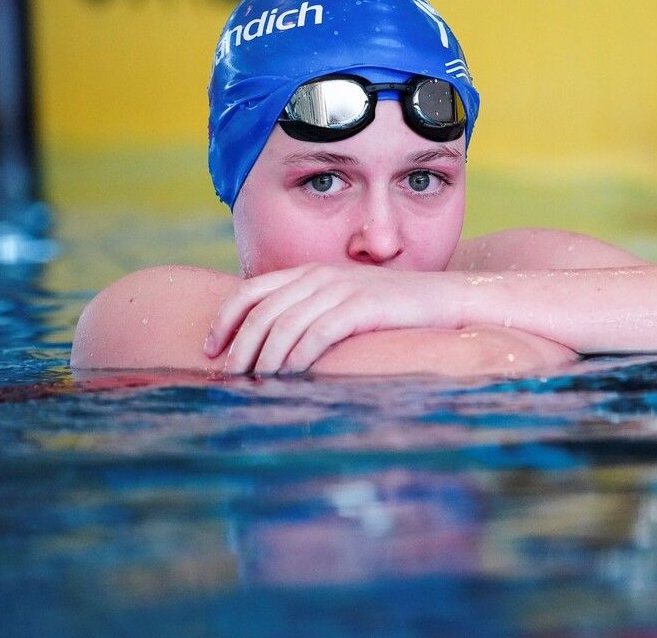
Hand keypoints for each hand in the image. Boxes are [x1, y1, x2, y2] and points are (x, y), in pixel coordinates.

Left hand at [203, 264, 462, 373]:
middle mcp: (322, 276)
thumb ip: (314, 312)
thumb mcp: (347, 303)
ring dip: (264, 357)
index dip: (225, 319)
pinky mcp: (363, 307)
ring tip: (253, 383)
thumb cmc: (396, 309)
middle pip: (263, 310)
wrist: (446, 299)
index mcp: (312, 272)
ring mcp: (342, 289)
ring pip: (285, 323)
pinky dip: (297, 356)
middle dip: (239, 346)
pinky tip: (289, 375)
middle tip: (228, 376)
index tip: (210, 349)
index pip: (252, 291)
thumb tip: (276, 346)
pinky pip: (318, 332)